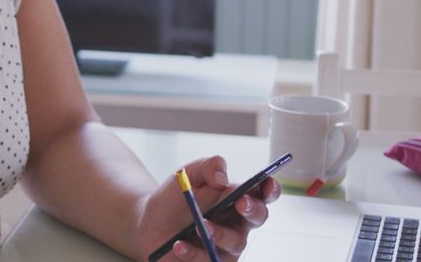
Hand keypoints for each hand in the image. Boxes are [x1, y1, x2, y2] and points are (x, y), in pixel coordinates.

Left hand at [133, 156, 280, 260]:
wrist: (150, 223)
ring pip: (236, 242)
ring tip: (201, 227)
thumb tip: (222, 180)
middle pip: (259, 217)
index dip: (270, 188)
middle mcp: (238, 222)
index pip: (262, 192)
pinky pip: (211, 261)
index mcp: (237, 197)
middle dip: (253, 209)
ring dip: (220, 233)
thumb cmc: (175, 198)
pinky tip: (179, 245)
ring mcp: (228, 245)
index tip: (266, 183)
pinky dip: (194, 254)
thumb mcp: (188, 174)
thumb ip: (208, 167)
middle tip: (241, 202)